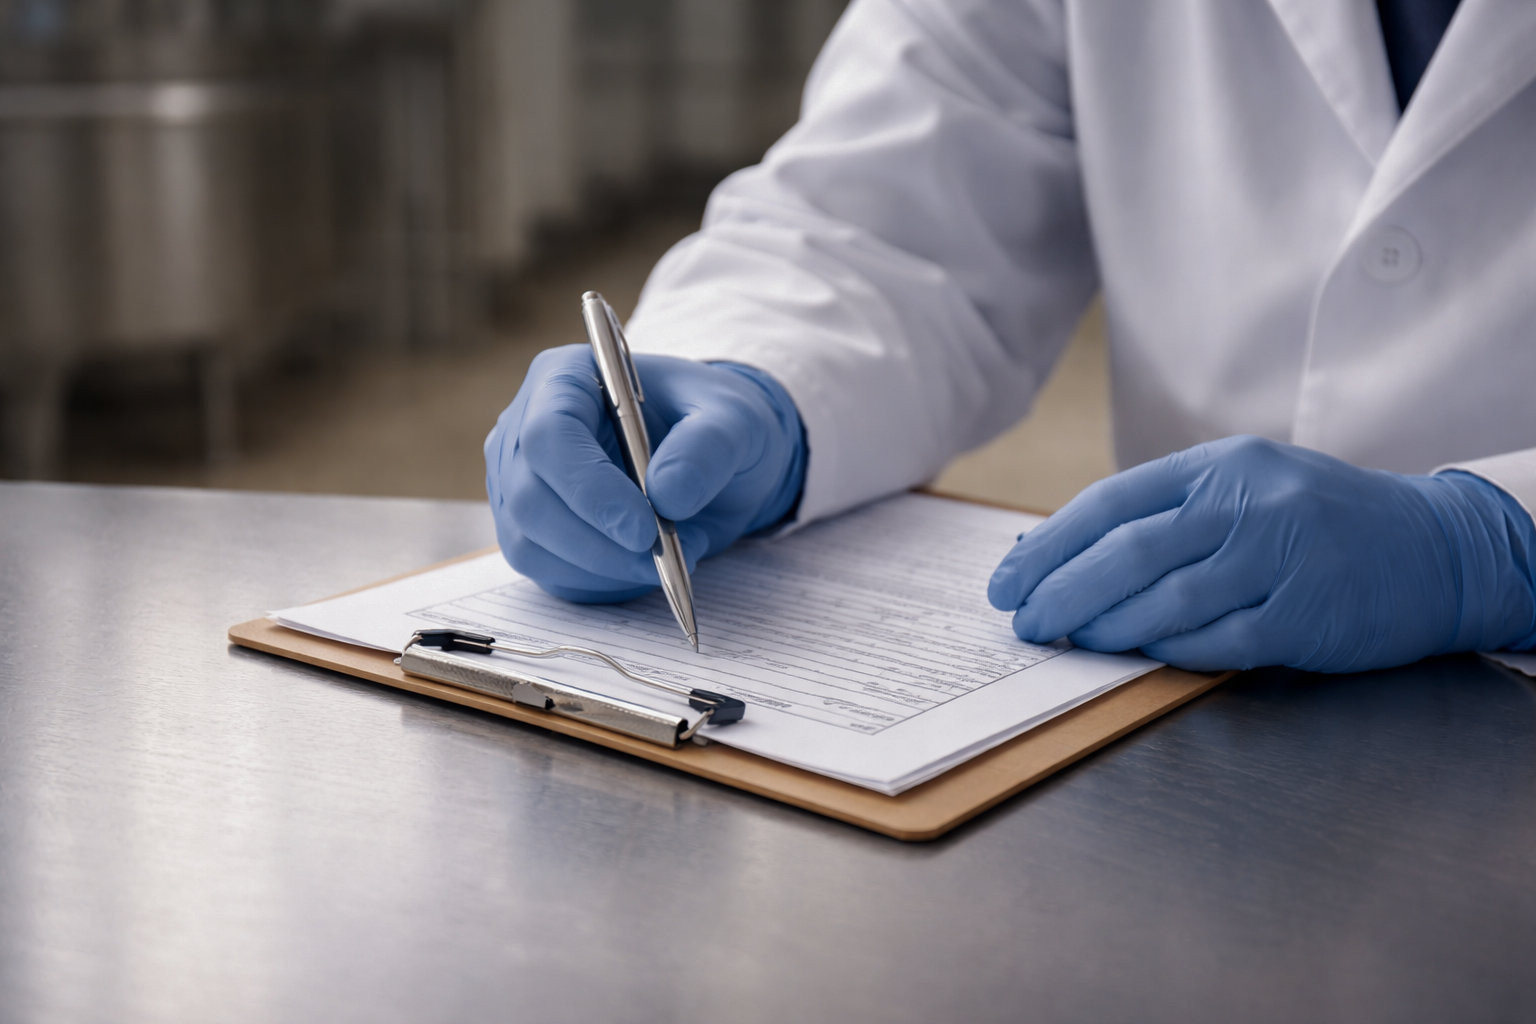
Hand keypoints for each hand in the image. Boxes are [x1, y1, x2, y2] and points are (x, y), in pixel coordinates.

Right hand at [485, 345, 804, 602]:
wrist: (708, 460)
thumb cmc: (712, 423)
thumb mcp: (735, 420)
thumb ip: (709, 447)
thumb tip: (668, 494)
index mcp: (564, 378)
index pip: (549, 435)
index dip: (589, 488)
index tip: (643, 529)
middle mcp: (524, 429)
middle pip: (530, 498)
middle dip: (599, 542)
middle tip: (665, 557)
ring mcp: (518, 484)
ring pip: (530, 545)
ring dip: (604, 568)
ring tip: (671, 556)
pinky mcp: (530, 531)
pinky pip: (548, 572)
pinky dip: (600, 582)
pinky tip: (644, 566)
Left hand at [987, 435, 1535, 671]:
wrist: (1435, 546)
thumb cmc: (1318, 520)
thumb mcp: (1243, 487)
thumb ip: (1163, 514)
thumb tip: (1057, 550)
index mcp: (1219, 466)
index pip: (1110, 504)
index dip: (1048, 546)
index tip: (1006, 582)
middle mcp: (1246, 505)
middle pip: (1126, 552)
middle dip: (1060, 591)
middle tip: (1024, 621)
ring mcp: (1278, 560)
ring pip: (1165, 599)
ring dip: (1105, 626)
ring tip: (1072, 640)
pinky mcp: (1304, 616)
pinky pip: (1216, 641)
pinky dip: (1169, 652)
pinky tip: (1140, 656)